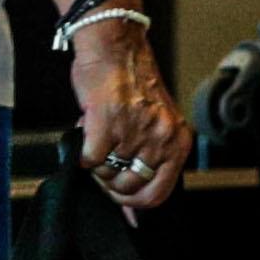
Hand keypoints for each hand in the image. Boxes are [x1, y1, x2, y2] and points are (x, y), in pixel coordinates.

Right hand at [67, 16, 195, 220]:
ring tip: (98, 134)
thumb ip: (149, 164)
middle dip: (109, 179)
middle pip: (128, 188)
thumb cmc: (131, 81)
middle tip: (104, 156)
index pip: (157, 195)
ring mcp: (135, 130)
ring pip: (105, 175)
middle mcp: (161, 137)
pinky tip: (87, 131)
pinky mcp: (106, 122)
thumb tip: (134, 216)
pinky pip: (88, 159)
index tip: (119, 195)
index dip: (133, 202)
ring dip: (95, 161)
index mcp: (178, 141)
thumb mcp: (154, 124)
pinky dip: (81, 152)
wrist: (114, 43)